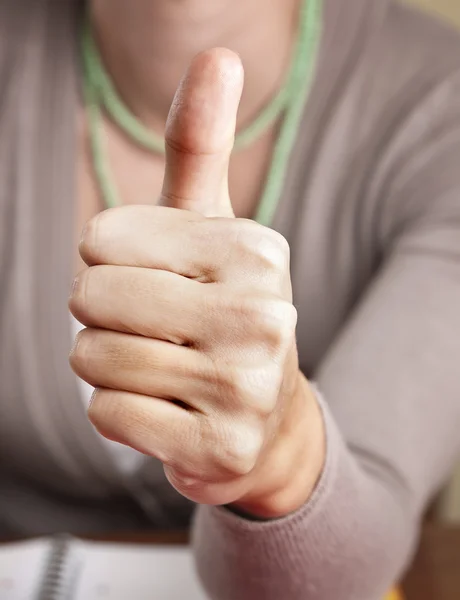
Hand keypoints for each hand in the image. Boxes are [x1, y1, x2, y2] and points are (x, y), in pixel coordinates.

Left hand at [69, 48, 324, 517]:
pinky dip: (120, 416)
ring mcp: (246, 385)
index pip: (102, 240)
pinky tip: (170, 414)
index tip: (153, 284)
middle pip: (92, 298)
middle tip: (153, 331)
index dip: (106, 264)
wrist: (268, 423)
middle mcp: (263, 314)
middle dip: (102, 317)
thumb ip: (202, 146)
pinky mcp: (222, 445)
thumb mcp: (213, 231)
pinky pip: (108, 417)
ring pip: (93, 361)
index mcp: (255, 250)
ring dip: (107, 367)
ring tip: (161, 371)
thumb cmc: (224, 314)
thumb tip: (218, 55)